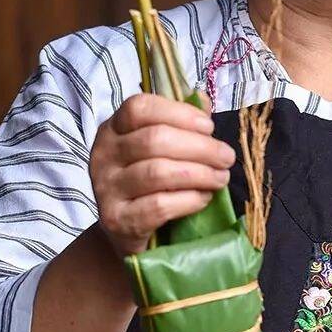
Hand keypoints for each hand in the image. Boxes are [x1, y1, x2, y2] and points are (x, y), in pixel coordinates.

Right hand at [89, 89, 236, 258]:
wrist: (126, 230)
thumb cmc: (150, 182)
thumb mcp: (162, 148)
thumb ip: (181, 121)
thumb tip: (204, 101)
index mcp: (114, 128)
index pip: (139, 108)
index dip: (179, 113)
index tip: (209, 127)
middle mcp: (104, 154)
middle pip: (154, 140)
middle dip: (200, 147)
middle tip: (227, 157)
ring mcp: (106, 188)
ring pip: (158, 173)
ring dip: (199, 174)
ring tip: (221, 178)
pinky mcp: (116, 220)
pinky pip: (158, 205)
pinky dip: (189, 200)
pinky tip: (203, 198)